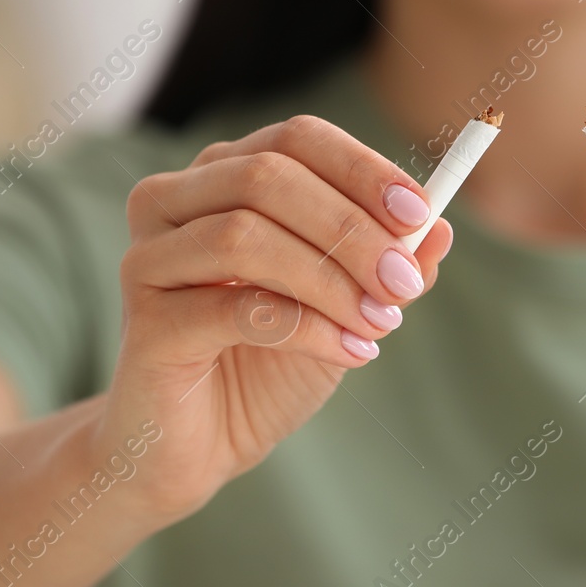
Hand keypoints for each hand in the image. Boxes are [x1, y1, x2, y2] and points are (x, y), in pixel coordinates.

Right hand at [100, 115, 450, 527]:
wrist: (198, 448)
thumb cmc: (268, 362)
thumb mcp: (344, 305)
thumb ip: (387, 263)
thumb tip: (441, 226)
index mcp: (223, 175)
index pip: (295, 138)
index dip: (361, 169)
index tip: (420, 214)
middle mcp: (174, 201)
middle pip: (266, 175)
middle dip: (350, 228)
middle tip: (403, 283)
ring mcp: (148, 258)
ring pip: (243, 235)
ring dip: (328, 280)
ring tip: (379, 323)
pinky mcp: (144, 323)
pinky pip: (233, 308)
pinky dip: (305, 327)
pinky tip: (349, 352)